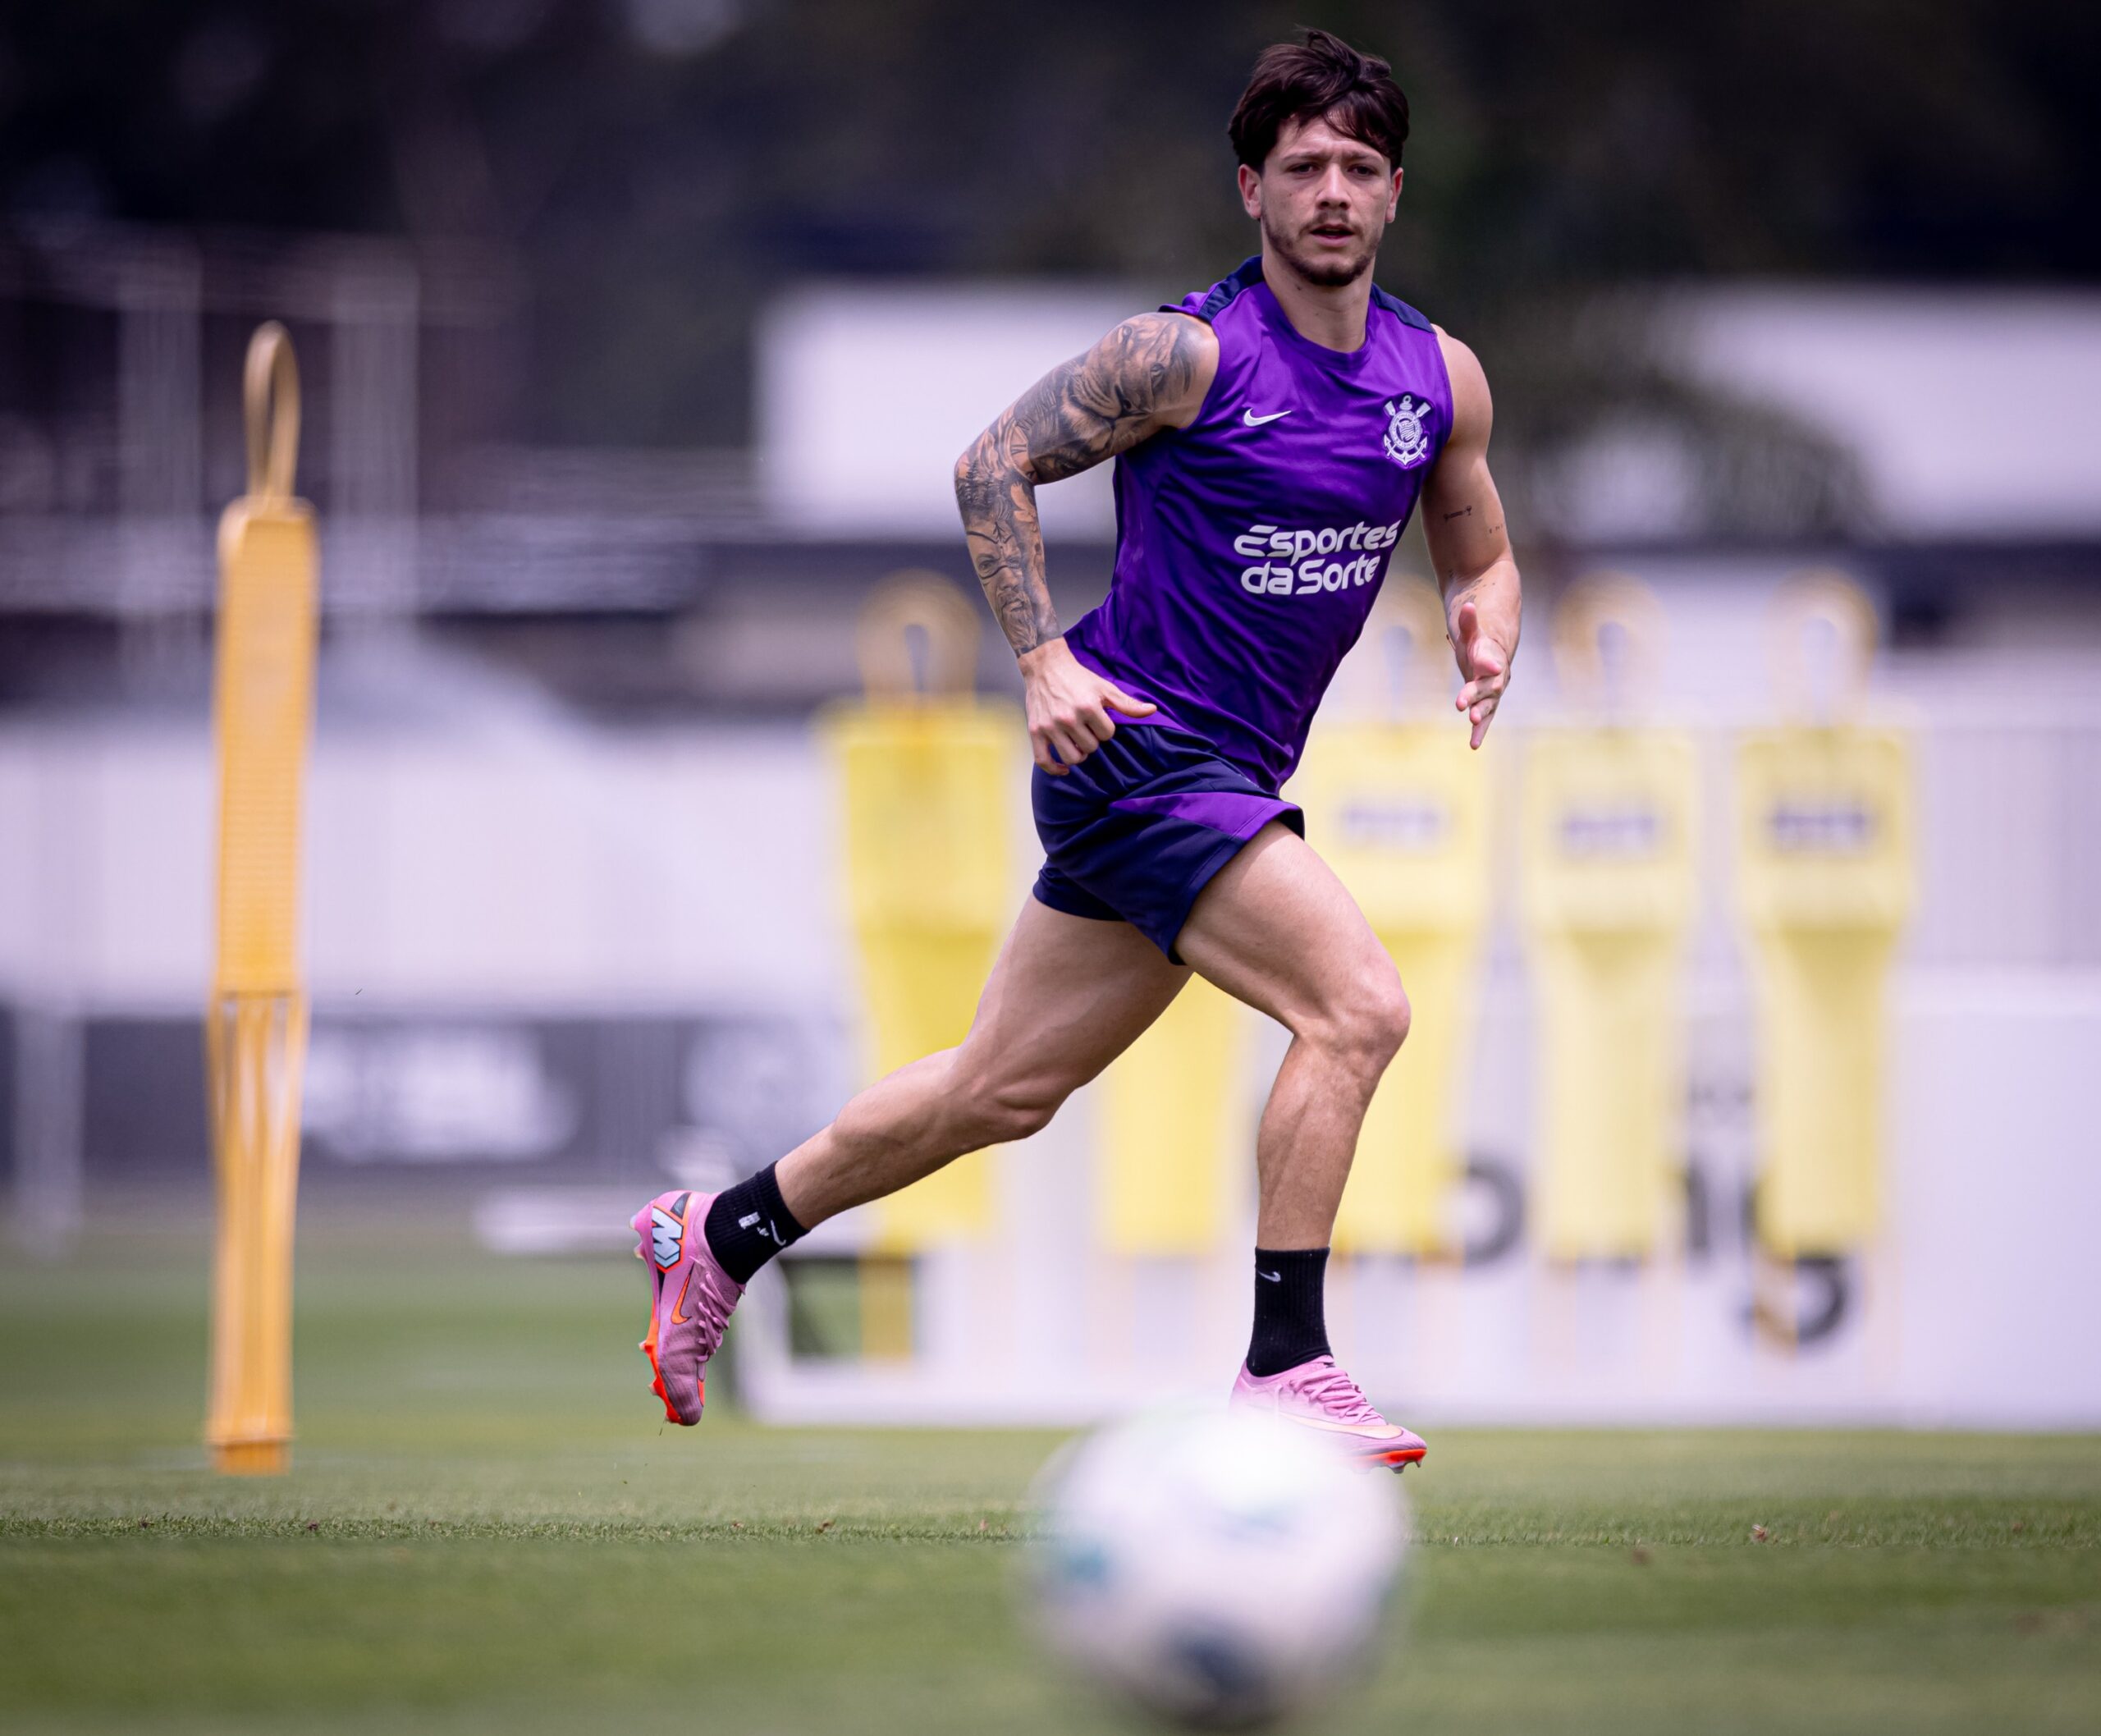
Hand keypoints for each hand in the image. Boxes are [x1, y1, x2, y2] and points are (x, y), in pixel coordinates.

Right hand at [1018, 638, 1154, 773]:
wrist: (1046, 667)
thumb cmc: (1078, 678)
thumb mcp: (1105, 688)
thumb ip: (1127, 704)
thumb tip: (1152, 710)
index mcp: (1088, 707)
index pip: (1107, 735)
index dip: (1105, 729)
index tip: (1098, 720)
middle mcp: (1068, 718)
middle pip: (1090, 747)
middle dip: (1092, 740)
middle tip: (1086, 728)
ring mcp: (1050, 726)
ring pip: (1072, 757)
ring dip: (1078, 754)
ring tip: (1077, 742)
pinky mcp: (1035, 731)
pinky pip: (1044, 761)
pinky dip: (1054, 769)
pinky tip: (1064, 768)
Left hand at [1450, 599, 1510, 749]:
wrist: (1494, 655)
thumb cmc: (1479, 642)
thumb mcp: (1471, 631)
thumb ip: (1469, 621)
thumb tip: (1467, 605)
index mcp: (1492, 656)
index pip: (1491, 659)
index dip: (1490, 662)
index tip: (1491, 666)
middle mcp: (1496, 677)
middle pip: (1488, 686)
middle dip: (1476, 694)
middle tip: (1463, 703)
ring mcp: (1493, 692)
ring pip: (1488, 704)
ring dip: (1480, 713)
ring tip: (1471, 720)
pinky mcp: (1487, 704)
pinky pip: (1485, 718)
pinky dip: (1479, 731)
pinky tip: (1473, 745)